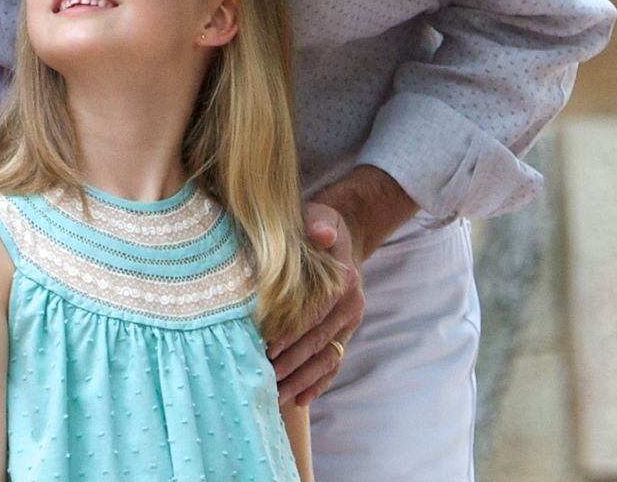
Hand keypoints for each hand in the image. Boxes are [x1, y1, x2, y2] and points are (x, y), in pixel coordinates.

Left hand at [268, 202, 366, 406]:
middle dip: (292, 362)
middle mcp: (351, 305)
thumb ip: (318, 226)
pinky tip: (300, 400)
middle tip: (264, 378)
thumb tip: (321, 232)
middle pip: (319, 340)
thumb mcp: (317, 217)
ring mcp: (349, 323)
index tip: (269, 346)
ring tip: (276, 397)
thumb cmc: (316, 226)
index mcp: (344, 279)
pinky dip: (319, 383)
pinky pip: (333, 363)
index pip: (317, 310)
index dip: (294, 329)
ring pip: (326, 358)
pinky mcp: (343, 334)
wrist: (339, 235)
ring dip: (302, 379)